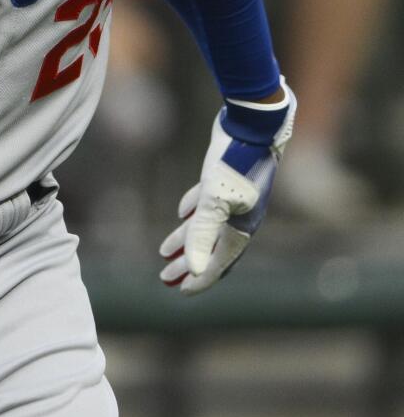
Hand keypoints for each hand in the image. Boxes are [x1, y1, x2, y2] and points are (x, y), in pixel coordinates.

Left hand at [160, 86, 295, 294]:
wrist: (253, 125)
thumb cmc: (236, 164)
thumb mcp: (214, 201)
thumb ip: (203, 235)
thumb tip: (195, 271)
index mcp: (241, 227)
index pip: (218, 263)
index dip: (200, 279)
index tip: (181, 291)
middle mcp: (240, 216)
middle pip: (211, 249)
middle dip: (189, 265)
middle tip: (165, 279)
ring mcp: (232, 197)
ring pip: (206, 227)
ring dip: (186, 240)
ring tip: (164, 252)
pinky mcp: (223, 178)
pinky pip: (206, 203)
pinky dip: (193, 212)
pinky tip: (181, 213)